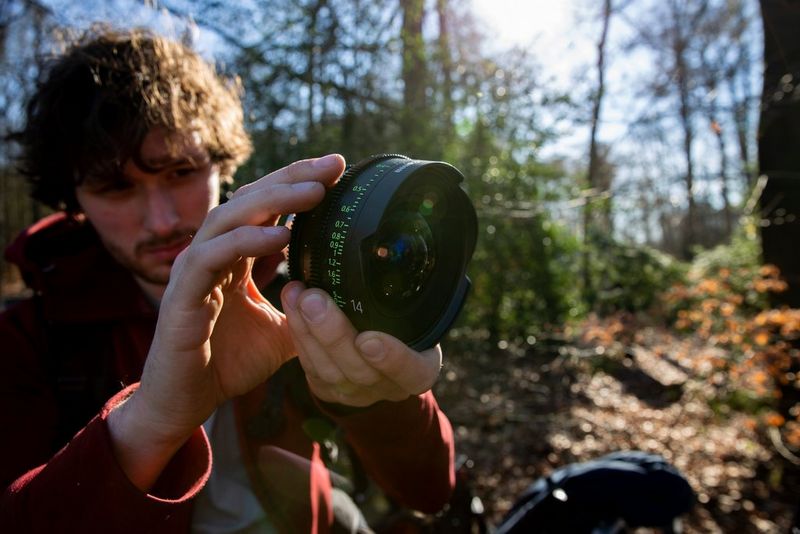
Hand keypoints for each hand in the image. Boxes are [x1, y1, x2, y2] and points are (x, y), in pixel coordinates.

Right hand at [108, 155, 344, 489]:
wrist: (185, 403)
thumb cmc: (227, 363)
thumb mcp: (283, 334)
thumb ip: (309, 313)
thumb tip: (351, 304)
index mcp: (235, 256)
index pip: (267, 207)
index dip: (299, 183)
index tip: (340, 169)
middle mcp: (213, 253)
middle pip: (251, 199)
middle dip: (292, 178)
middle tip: (333, 165)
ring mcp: (194, 269)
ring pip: (231, 217)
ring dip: (274, 200)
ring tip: (316, 192)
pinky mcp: (181, 293)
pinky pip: (214, 256)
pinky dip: (247, 241)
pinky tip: (284, 236)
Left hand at [281, 281, 442, 406]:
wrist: (385, 348)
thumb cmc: (408, 320)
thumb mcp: (420, 309)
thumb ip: (413, 291)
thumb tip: (402, 243)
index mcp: (420, 369)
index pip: (413, 372)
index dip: (393, 358)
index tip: (369, 339)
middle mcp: (388, 386)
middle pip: (360, 371)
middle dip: (333, 335)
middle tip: (314, 300)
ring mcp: (356, 391)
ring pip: (328, 370)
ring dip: (307, 330)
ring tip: (296, 294)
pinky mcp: (327, 387)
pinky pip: (309, 364)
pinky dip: (298, 332)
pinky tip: (291, 301)